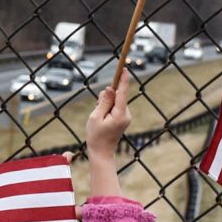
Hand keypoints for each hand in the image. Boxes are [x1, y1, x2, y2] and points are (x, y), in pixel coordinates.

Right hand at [83, 80, 130, 199]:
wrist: (102, 152)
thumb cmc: (96, 136)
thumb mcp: (95, 117)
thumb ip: (103, 102)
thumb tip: (110, 89)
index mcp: (120, 114)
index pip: (122, 93)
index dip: (123, 80)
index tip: (125, 69)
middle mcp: (126, 114)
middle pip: (117, 96)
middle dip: (106, 98)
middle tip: (97, 111)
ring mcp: (126, 116)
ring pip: (115, 101)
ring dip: (105, 105)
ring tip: (99, 119)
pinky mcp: (123, 118)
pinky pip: (115, 107)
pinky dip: (107, 109)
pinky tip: (102, 120)